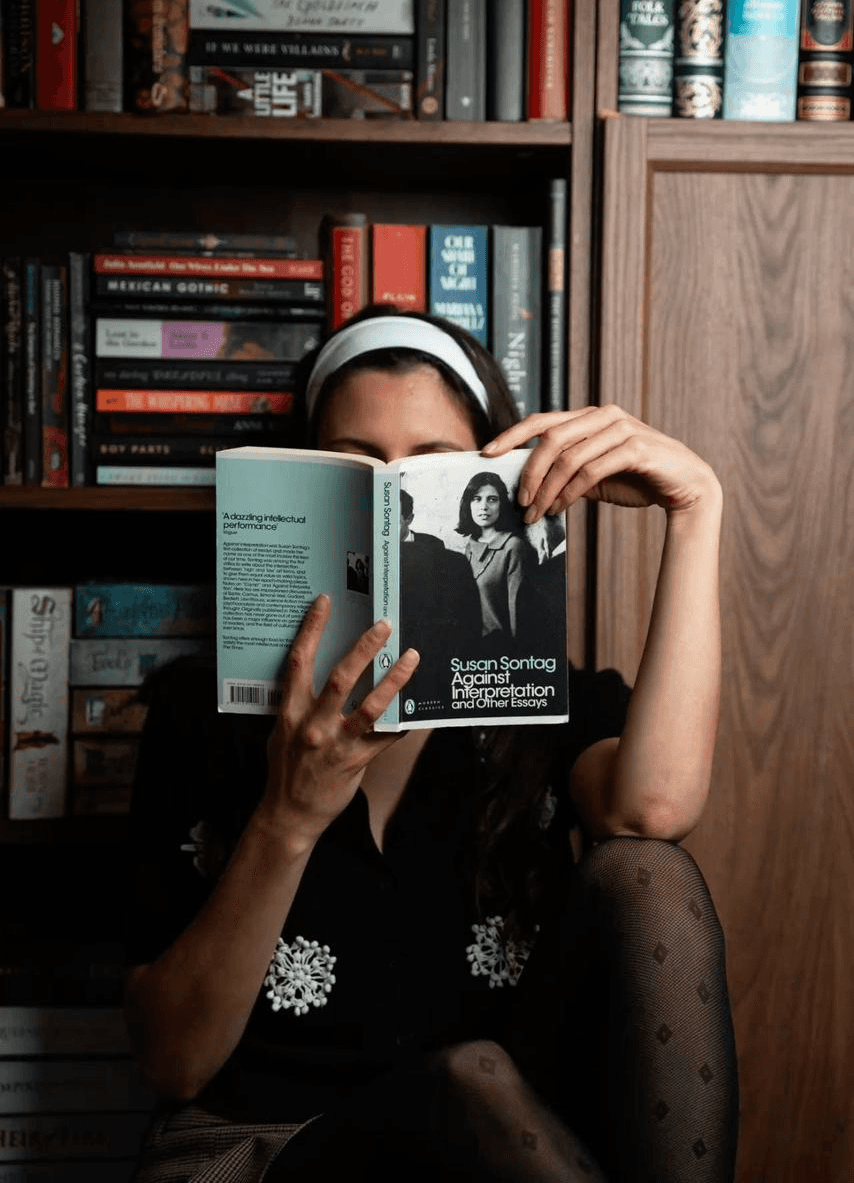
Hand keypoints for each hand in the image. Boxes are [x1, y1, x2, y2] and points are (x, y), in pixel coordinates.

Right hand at [260, 595, 418, 849]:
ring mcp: (336, 745)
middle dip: (364, 648)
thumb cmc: (286, 766)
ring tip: (412, 656)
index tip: (326, 602)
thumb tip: (316, 669)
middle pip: (341, 678)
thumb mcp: (281, 729)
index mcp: (290, 712)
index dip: (312, 629)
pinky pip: (386, 737)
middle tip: (385, 624)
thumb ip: (297, 702)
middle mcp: (312, 725)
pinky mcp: (356, 763)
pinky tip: (420, 707)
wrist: (289, 813)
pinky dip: (404, 721)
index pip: (299, 662)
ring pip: (371, 706)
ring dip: (394, 679)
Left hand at [482, 405, 720, 520]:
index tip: (487, 453)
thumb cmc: (637, 479)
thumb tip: (527, 486)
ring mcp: (621, 428)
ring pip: (568, 456)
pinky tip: (561, 508)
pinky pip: (591, 470)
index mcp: (589, 416)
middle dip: (529, 472)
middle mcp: (603, 416)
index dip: (512, 435)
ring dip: (547, 489)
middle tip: (519, 502)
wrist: (684, 486)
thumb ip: (565, 473)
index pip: (541, 420)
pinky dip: (570, 492)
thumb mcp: (594, 475)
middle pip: (550, 438)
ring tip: (537, 513)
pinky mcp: (636, 447)